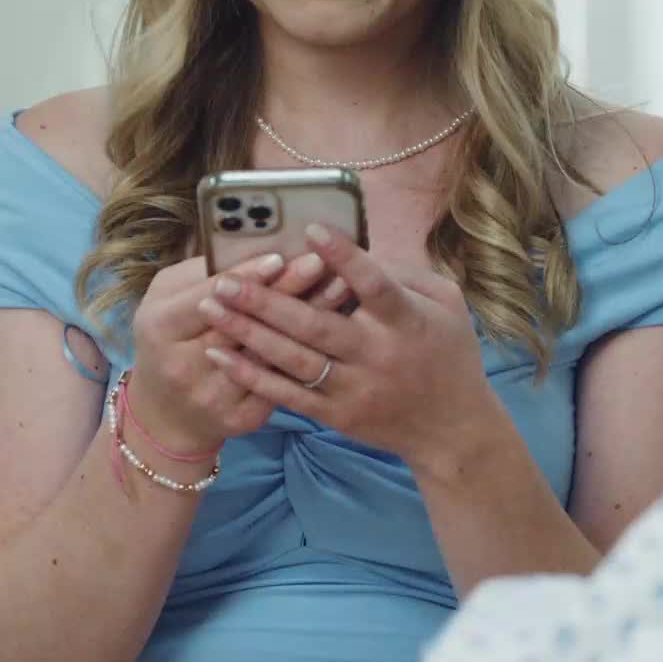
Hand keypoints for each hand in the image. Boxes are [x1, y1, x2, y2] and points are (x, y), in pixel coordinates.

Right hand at [128, 247, 345, 454]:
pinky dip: (309, 354)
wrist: (166, 413)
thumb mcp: (165, 299)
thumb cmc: (168, 340)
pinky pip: (281, 383)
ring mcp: (213, 396)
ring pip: (268, 355)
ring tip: (341, 288)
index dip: (243, 279)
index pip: (206, 297)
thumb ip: (199, 273)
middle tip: (319, 263)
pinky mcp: (241, 417)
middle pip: (242, 325)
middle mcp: (184, 366)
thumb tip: (245, 243)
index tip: (278, 258)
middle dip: (284, 293)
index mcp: (160, 327)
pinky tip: (337, 329)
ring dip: (308, 319)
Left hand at [199, 225, 490, 465]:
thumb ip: (405, 273)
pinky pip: (287, 395)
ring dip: (248, 333)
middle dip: (266, 300)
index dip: (343, 257)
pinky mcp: (336, 415)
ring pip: (293, 360)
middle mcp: (376, 354)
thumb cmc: (449, 354)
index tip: (311, 230)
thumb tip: (356, 246)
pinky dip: (253, 375)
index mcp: (406, 321)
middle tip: (224, 278)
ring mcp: (353, 388)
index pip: (373, 284)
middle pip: (315, 325)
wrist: (452, 431)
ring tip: (211, 307)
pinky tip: (220, 354)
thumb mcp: (446, 304)